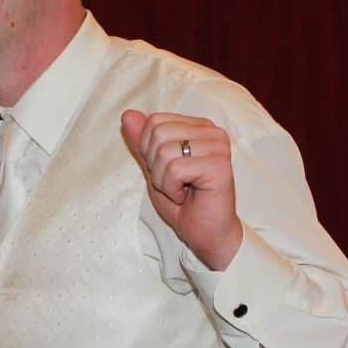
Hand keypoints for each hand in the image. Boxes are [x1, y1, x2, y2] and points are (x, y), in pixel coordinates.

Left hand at [121, 109, 242, 269]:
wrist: (204, 233)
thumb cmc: (183, 203)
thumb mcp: (154, 168)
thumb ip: (142, 142)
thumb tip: (127, 114)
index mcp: (198, 126)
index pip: (155, 121)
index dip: (148, 150)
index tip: (167, 171)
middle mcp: (211, 131)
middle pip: (158, 132)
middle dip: (155, 165)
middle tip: (174, 183)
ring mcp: (218, 147)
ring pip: (165, 151)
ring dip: (163, 180)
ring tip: (181, 190)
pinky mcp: (219, 165)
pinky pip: (175, 168)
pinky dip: (172, 188)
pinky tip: (187, 196)